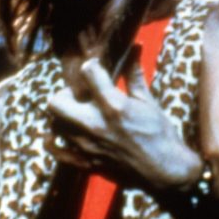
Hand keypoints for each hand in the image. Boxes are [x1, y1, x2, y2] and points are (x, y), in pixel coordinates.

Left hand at [46, 55, 200, 190]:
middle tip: (78, 96)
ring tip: (76, 115)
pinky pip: (55, 150)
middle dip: (65, 93)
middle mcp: (96, 125)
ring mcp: (87, 146)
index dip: (91, 66)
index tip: (95, 68)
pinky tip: (63, 134)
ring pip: (54, 124)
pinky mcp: (85, 163)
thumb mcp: (148, 101)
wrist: (164, 170)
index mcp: (114, 106)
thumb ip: (134, 75)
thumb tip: (134, 47)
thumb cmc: (160, 133)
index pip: (88, 72)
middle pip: (56, 102)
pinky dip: (54, 141)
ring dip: (63, 116)